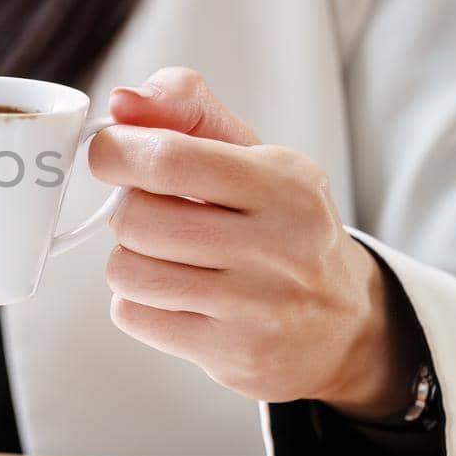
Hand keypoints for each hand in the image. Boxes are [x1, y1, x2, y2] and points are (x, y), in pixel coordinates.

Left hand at [87, 67, 420, 419]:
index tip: (110, 153)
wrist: (344, 323)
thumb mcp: (253, 157)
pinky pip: (135, 316)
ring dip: (128, 261)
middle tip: (151, 213)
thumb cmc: (280, 225)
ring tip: (163, 257)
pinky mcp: (235, 354)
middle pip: (138, 219)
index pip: (169, 158)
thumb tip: (121, 101)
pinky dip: (137, 303)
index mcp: (285, 182)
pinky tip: (174, 296)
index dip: (116, 151)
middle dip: (126, 211)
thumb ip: (188, 112)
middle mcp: (279, 245)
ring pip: (129, 272)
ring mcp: (259, 306)